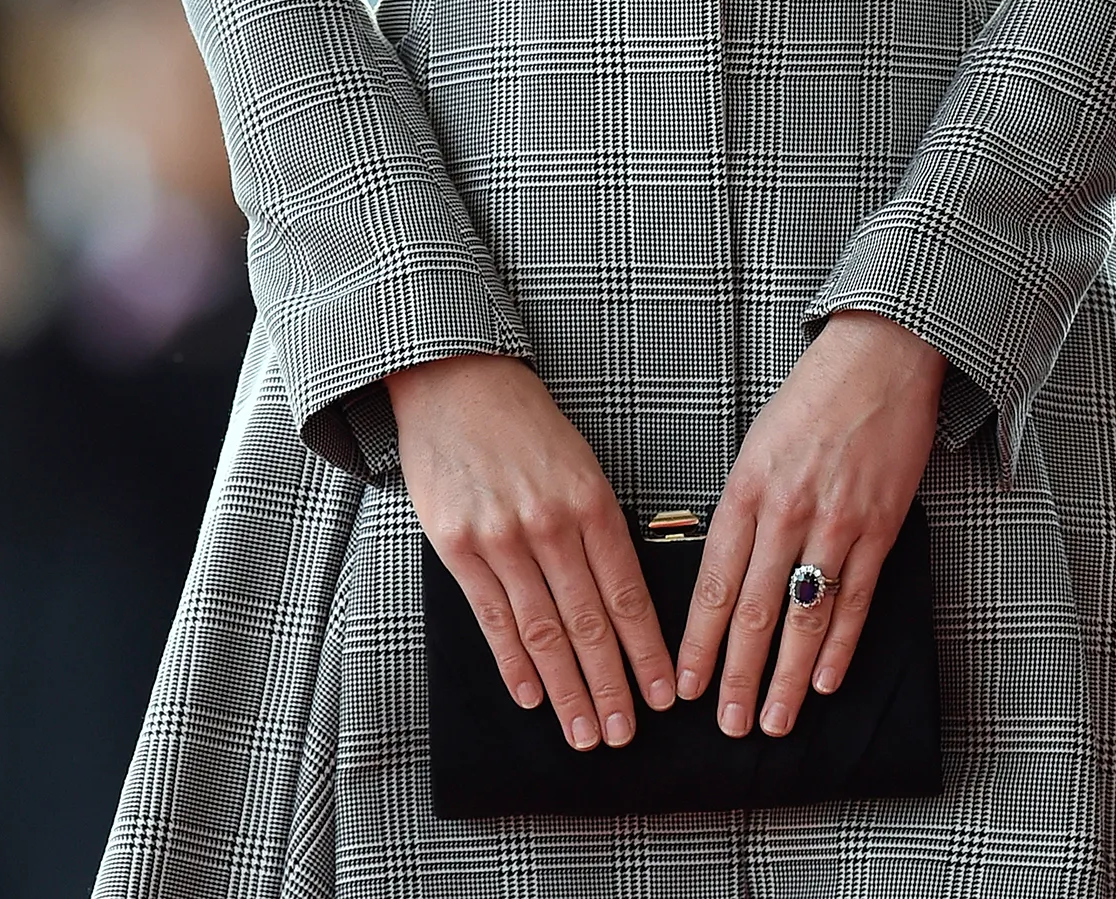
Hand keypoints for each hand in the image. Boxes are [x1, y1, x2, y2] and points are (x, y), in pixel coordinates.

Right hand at [387, 354, 676, 750]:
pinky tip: (531, 695)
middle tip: (624, 734)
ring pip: (542, 631)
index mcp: (592, 504)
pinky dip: (513, 662)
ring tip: (583, 731)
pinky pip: (492, 617)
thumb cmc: (523, 424)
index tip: (662, 695)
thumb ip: (599, 528)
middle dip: (611, 687)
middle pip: (589, 624)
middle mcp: (550, 525)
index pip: (628, 596)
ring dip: (566, 689)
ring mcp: (501, 538)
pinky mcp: (456, 546)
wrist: (453, 382)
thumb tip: (621, 602)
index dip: (647, 653)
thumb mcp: (580, 466)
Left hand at [675, 310, 945, 737]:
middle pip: (755, 612)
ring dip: (789, 677)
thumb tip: (722, 578)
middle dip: (738, 676)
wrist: (879, 360)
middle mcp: (786, 512)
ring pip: (805, 617)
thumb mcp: (753, 451)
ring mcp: (836, 523)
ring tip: (775, 720)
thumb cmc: (809, 403)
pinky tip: (826, 680)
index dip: (697, 642)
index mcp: (744, 492)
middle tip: (729, 724)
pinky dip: (840, 645)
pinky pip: (856, 599)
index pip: (713, 585)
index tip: (684, 686)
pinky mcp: (881, 527)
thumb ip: (739, 514)